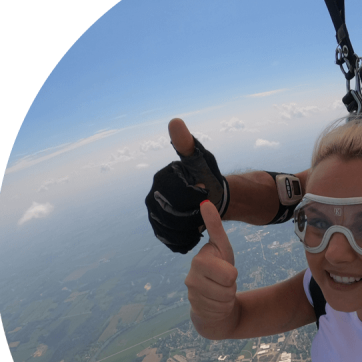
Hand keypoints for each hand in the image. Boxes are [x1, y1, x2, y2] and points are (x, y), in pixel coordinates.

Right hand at [145, 118, 228, 253]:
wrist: (209, 197)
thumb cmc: (206, 176)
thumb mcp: (200, 160)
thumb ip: (188, 145)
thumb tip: (175, 121)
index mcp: (160, 179)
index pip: (177, 194)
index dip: (195, 197)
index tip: (205, 194)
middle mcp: (151, 197)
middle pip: (173, 214)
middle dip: (192, 214)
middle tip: (206, 211)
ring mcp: (153, 215)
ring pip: (172, 229)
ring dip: (189, 229)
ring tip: (202, 223)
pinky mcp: (159, 230)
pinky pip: (170, 240)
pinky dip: (184, 240)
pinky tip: (196, 234)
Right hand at [185, 201, 237, 328]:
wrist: (212, 297)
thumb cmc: (219, 269)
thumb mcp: (222, 248)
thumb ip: (215, 227)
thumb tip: (205, 201)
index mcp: (199, 260)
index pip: (229, 273)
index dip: (232, 274)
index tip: (224, 271)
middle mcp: (191, 278)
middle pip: (229, 286)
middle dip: (232, 284)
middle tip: (224, 281)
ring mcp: (192, 296)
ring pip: (226, 299)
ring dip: (228, 296)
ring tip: (220, 291)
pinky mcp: (196, 311)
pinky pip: (221, 311)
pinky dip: (223, 308)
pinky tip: (216, 303)